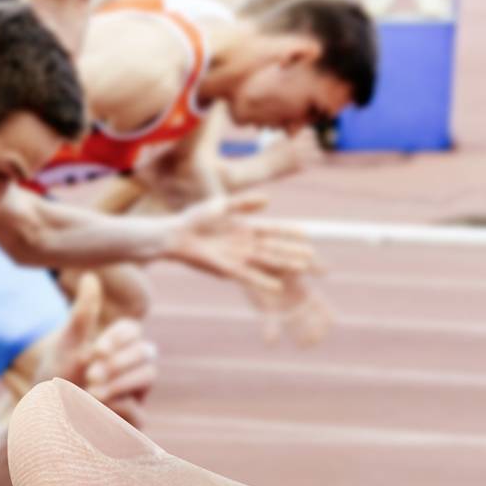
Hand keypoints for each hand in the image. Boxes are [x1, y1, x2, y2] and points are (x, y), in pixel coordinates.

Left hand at [47, 274, 157, 421]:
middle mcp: (131, 367)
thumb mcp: (64, 346)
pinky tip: (94, 412)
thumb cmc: (55, 379)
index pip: (132, 330)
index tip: (96, 350)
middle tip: (90, 374)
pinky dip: (116, 408)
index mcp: (117, 346)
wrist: (40, 420)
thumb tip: (90, 276)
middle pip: (147, 351)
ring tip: (90, 392)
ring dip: (119, 382)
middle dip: (118, 362)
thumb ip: (81, 315)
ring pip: (148, 376)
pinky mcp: (131, 422)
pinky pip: (138, 412)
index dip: (119, 338)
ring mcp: (134, 393)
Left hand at [169, 193, 330, 343]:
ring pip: (266, 261)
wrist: (173, 235)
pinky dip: (262, 280)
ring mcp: (236, 257)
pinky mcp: (226, 269)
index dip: (289, 231)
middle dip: (292, 251)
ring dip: (283, 264)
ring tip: (303, 266)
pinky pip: (248, 276)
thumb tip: (269, 201)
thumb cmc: (194, 219)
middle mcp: (244, 244)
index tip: (307, 233)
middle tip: (312, 255)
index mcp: (244, 228)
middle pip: (274, 248)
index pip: (272, 230)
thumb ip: (244, 203)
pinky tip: (277, 285)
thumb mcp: (221, 205)